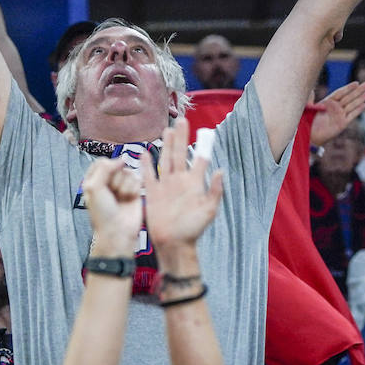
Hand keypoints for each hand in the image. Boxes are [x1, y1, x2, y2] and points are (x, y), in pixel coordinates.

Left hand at [81, 157, 142, 256]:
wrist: (118, 231)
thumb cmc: (102, 213)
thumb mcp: (94, 187)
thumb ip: (105, 168)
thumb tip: (122, 158)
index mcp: (94, 180)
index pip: (102, 162)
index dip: (106, 169)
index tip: (105, 182)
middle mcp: (108, 182)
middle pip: (117, 166)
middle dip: (116, 180)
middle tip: (112, 195)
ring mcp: (122, 186)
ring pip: (128, 172)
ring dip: (125, 186)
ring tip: (121, 199)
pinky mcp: (135, 191)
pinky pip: (138, 179)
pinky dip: (134, 190)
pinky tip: (129, 199)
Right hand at [141, 117, 223, 251]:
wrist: (174, 243)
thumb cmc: (193, 229)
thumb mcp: (208, 210)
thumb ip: (214, 190)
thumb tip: (220, 171)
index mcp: (193, 183)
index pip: (198, 159)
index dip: (202, 146)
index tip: (205, 130)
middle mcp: (179, 181)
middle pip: (179, 153)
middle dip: (181, 137)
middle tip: (182, 120)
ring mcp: (165, 185)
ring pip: (165, 160)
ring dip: (166, 145)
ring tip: (167, 130)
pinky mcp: (152, 193)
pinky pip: (148, 175)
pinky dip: (146, 164)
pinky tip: (144, 152)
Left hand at [309, 81, 364, 147]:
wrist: (310, 135)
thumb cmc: (308, 121)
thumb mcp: (308, 108)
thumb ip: (310, 98)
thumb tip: (310, 89)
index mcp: (328, 102)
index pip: (340, 93)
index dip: (348, 88)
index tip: (356, 83)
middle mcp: (336, 107)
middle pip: (349, 97)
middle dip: (358, 91)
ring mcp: (340, 115)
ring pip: (352, 105)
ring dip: (360, 99)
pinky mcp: (342, 123)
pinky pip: (351, 116)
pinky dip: (358, 110)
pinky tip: (364, 105)